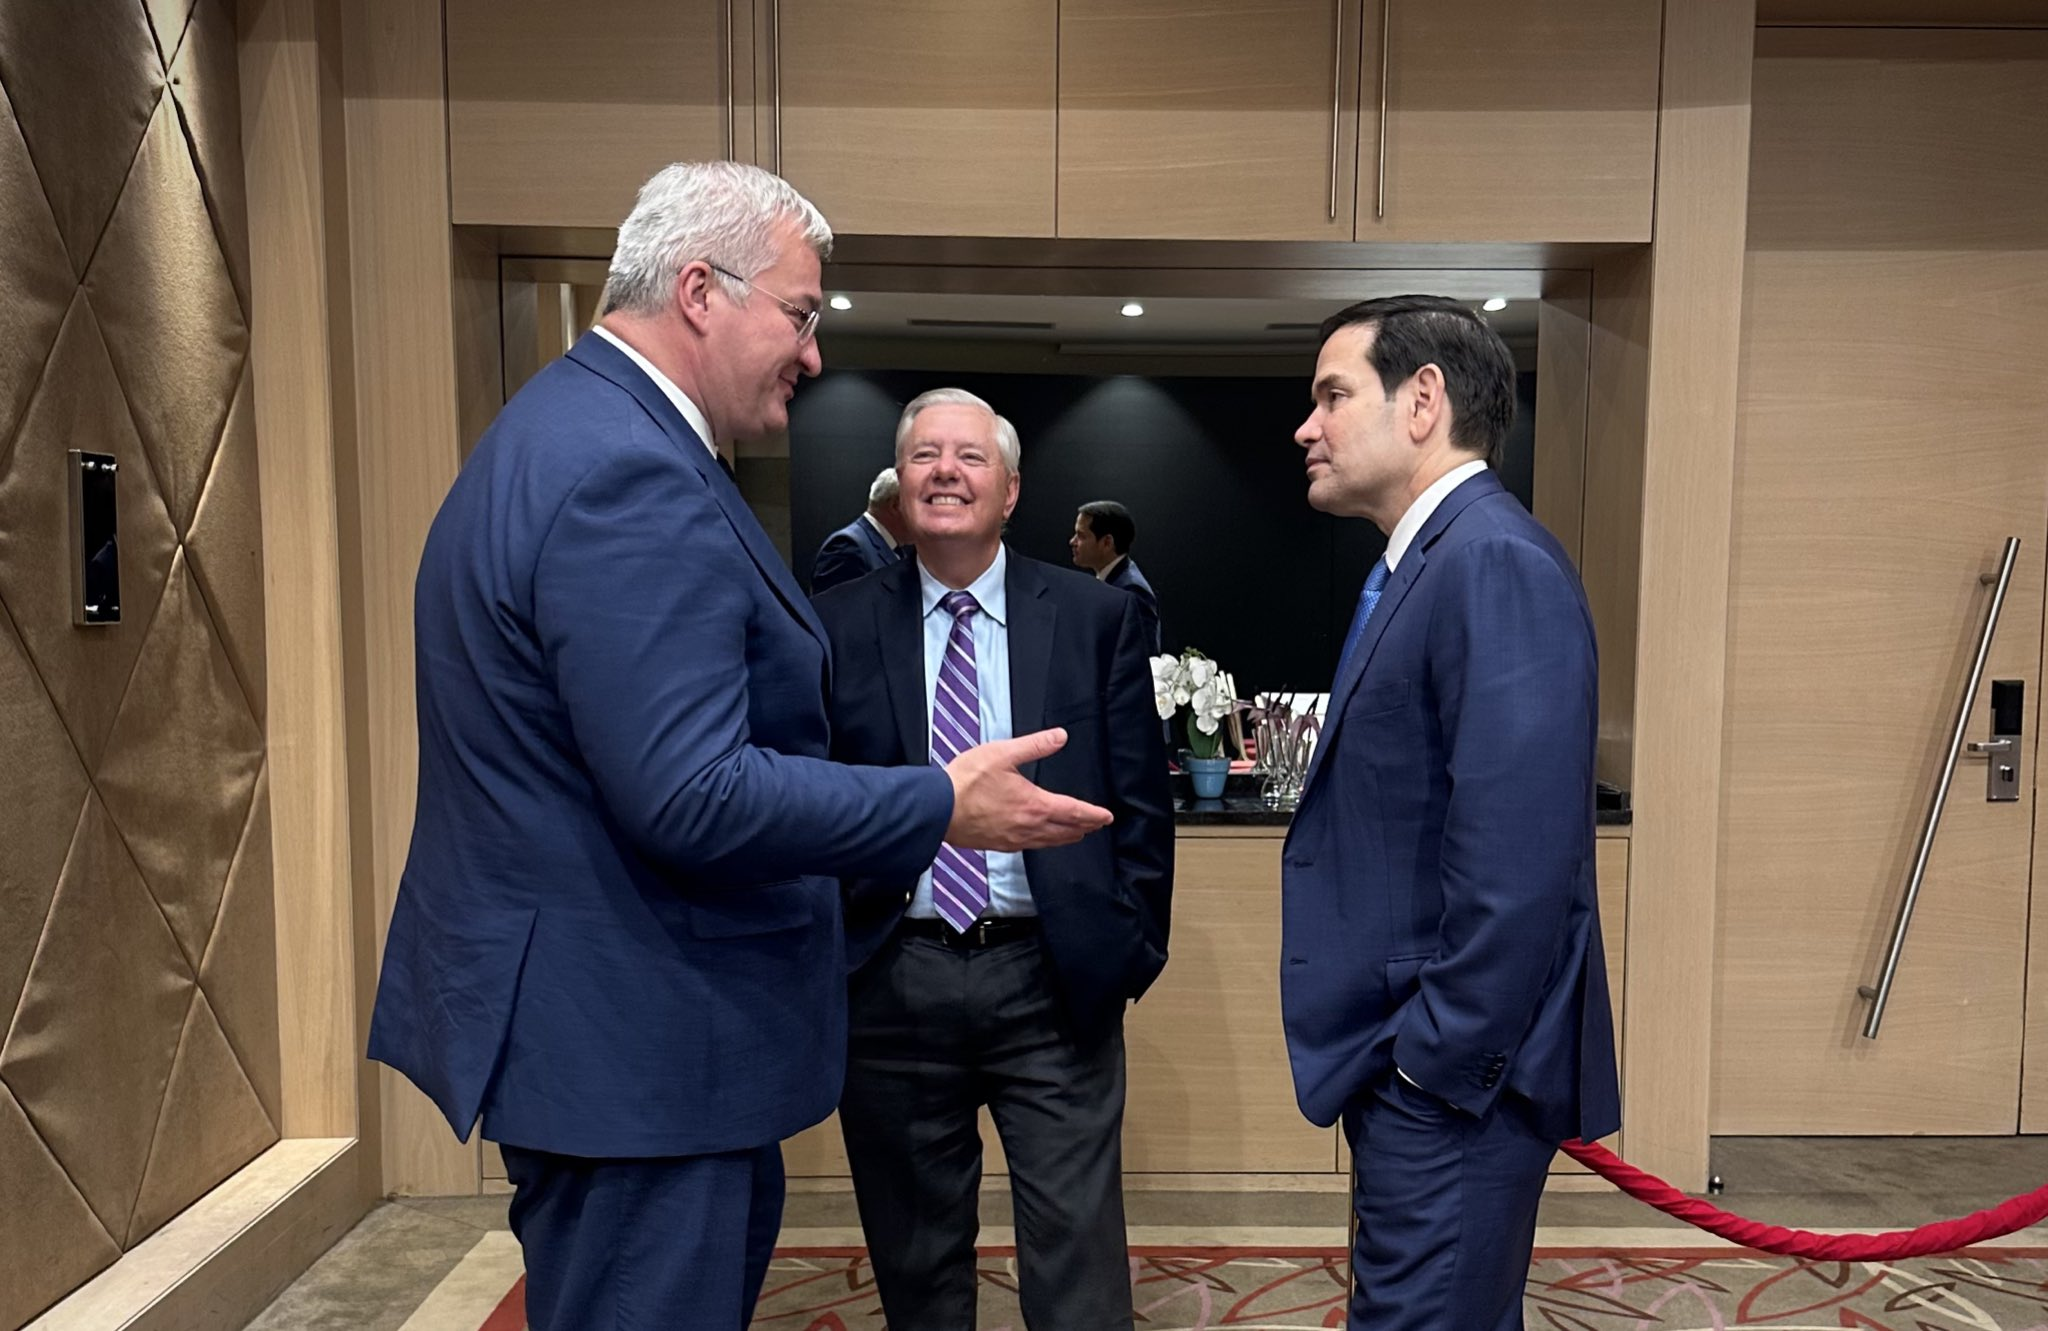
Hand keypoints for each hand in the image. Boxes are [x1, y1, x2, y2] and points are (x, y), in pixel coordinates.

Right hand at [943, 729, 1113, 850]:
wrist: (937, 809)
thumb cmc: (965, 782)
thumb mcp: (1003, 753)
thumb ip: (1035, 745)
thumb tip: (1060, 736)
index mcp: (1034, 805)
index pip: (1074, 812)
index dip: (1094, 814)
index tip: (1106, 816)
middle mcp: (1028, 826)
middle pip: (1066, 831)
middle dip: (1085, 827)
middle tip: (1096, 825)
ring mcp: (1014, 839)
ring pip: (1050, 841)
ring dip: (1067, 837)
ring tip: (1076, 834)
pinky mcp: (999, 844)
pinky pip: (1031, 846)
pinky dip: (1045, 843)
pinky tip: (1041, 840)